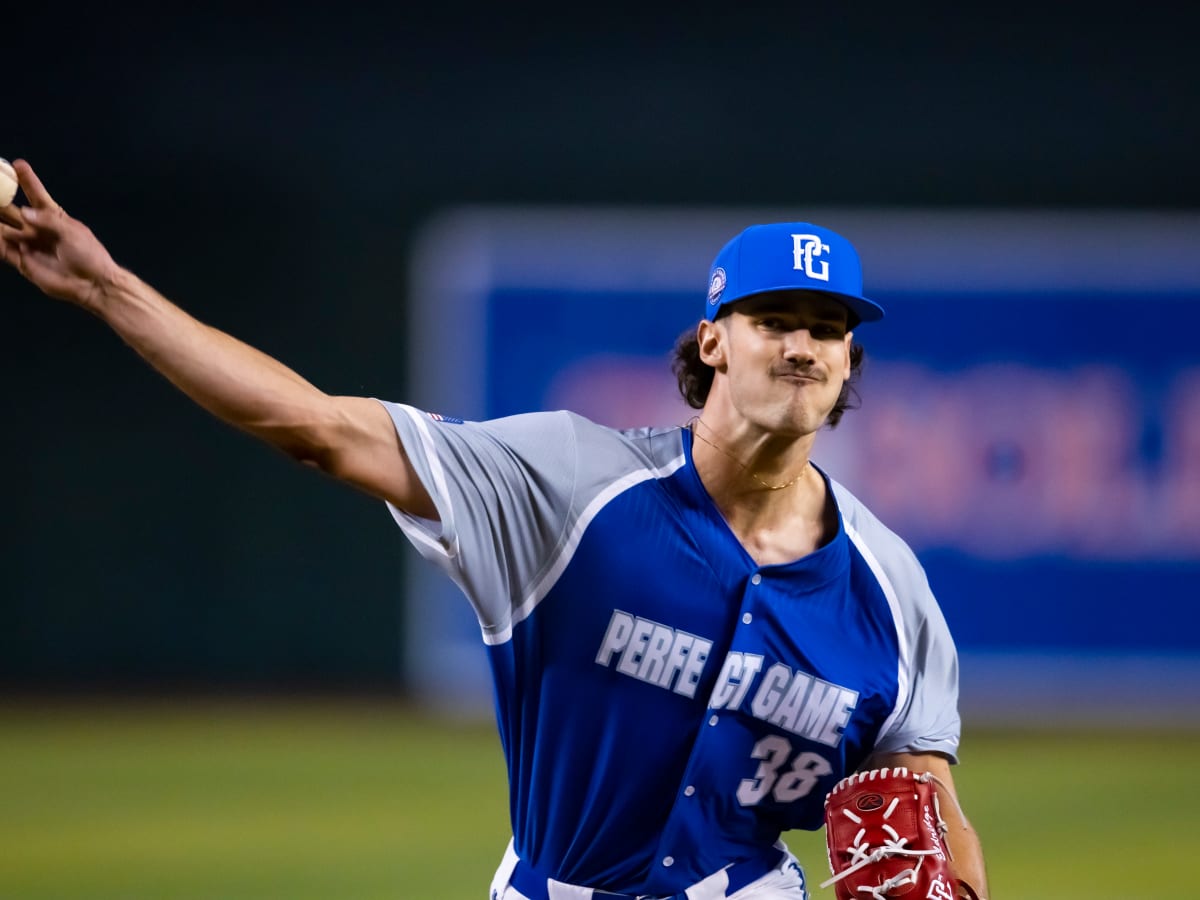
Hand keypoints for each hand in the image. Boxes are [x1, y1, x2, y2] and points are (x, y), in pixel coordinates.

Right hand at [0, 159, 119, 310]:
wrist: (92, 285)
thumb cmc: (89, 255)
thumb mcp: (72, 232)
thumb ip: (47, 221)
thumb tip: (24, 212)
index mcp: (54, 218)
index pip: (36, 195)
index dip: (27, 181)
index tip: (17, 164)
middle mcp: (38, 229)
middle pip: (12, 211)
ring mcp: (29, 244)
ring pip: (3, 229)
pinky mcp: (23, 261)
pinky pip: (3, 249)